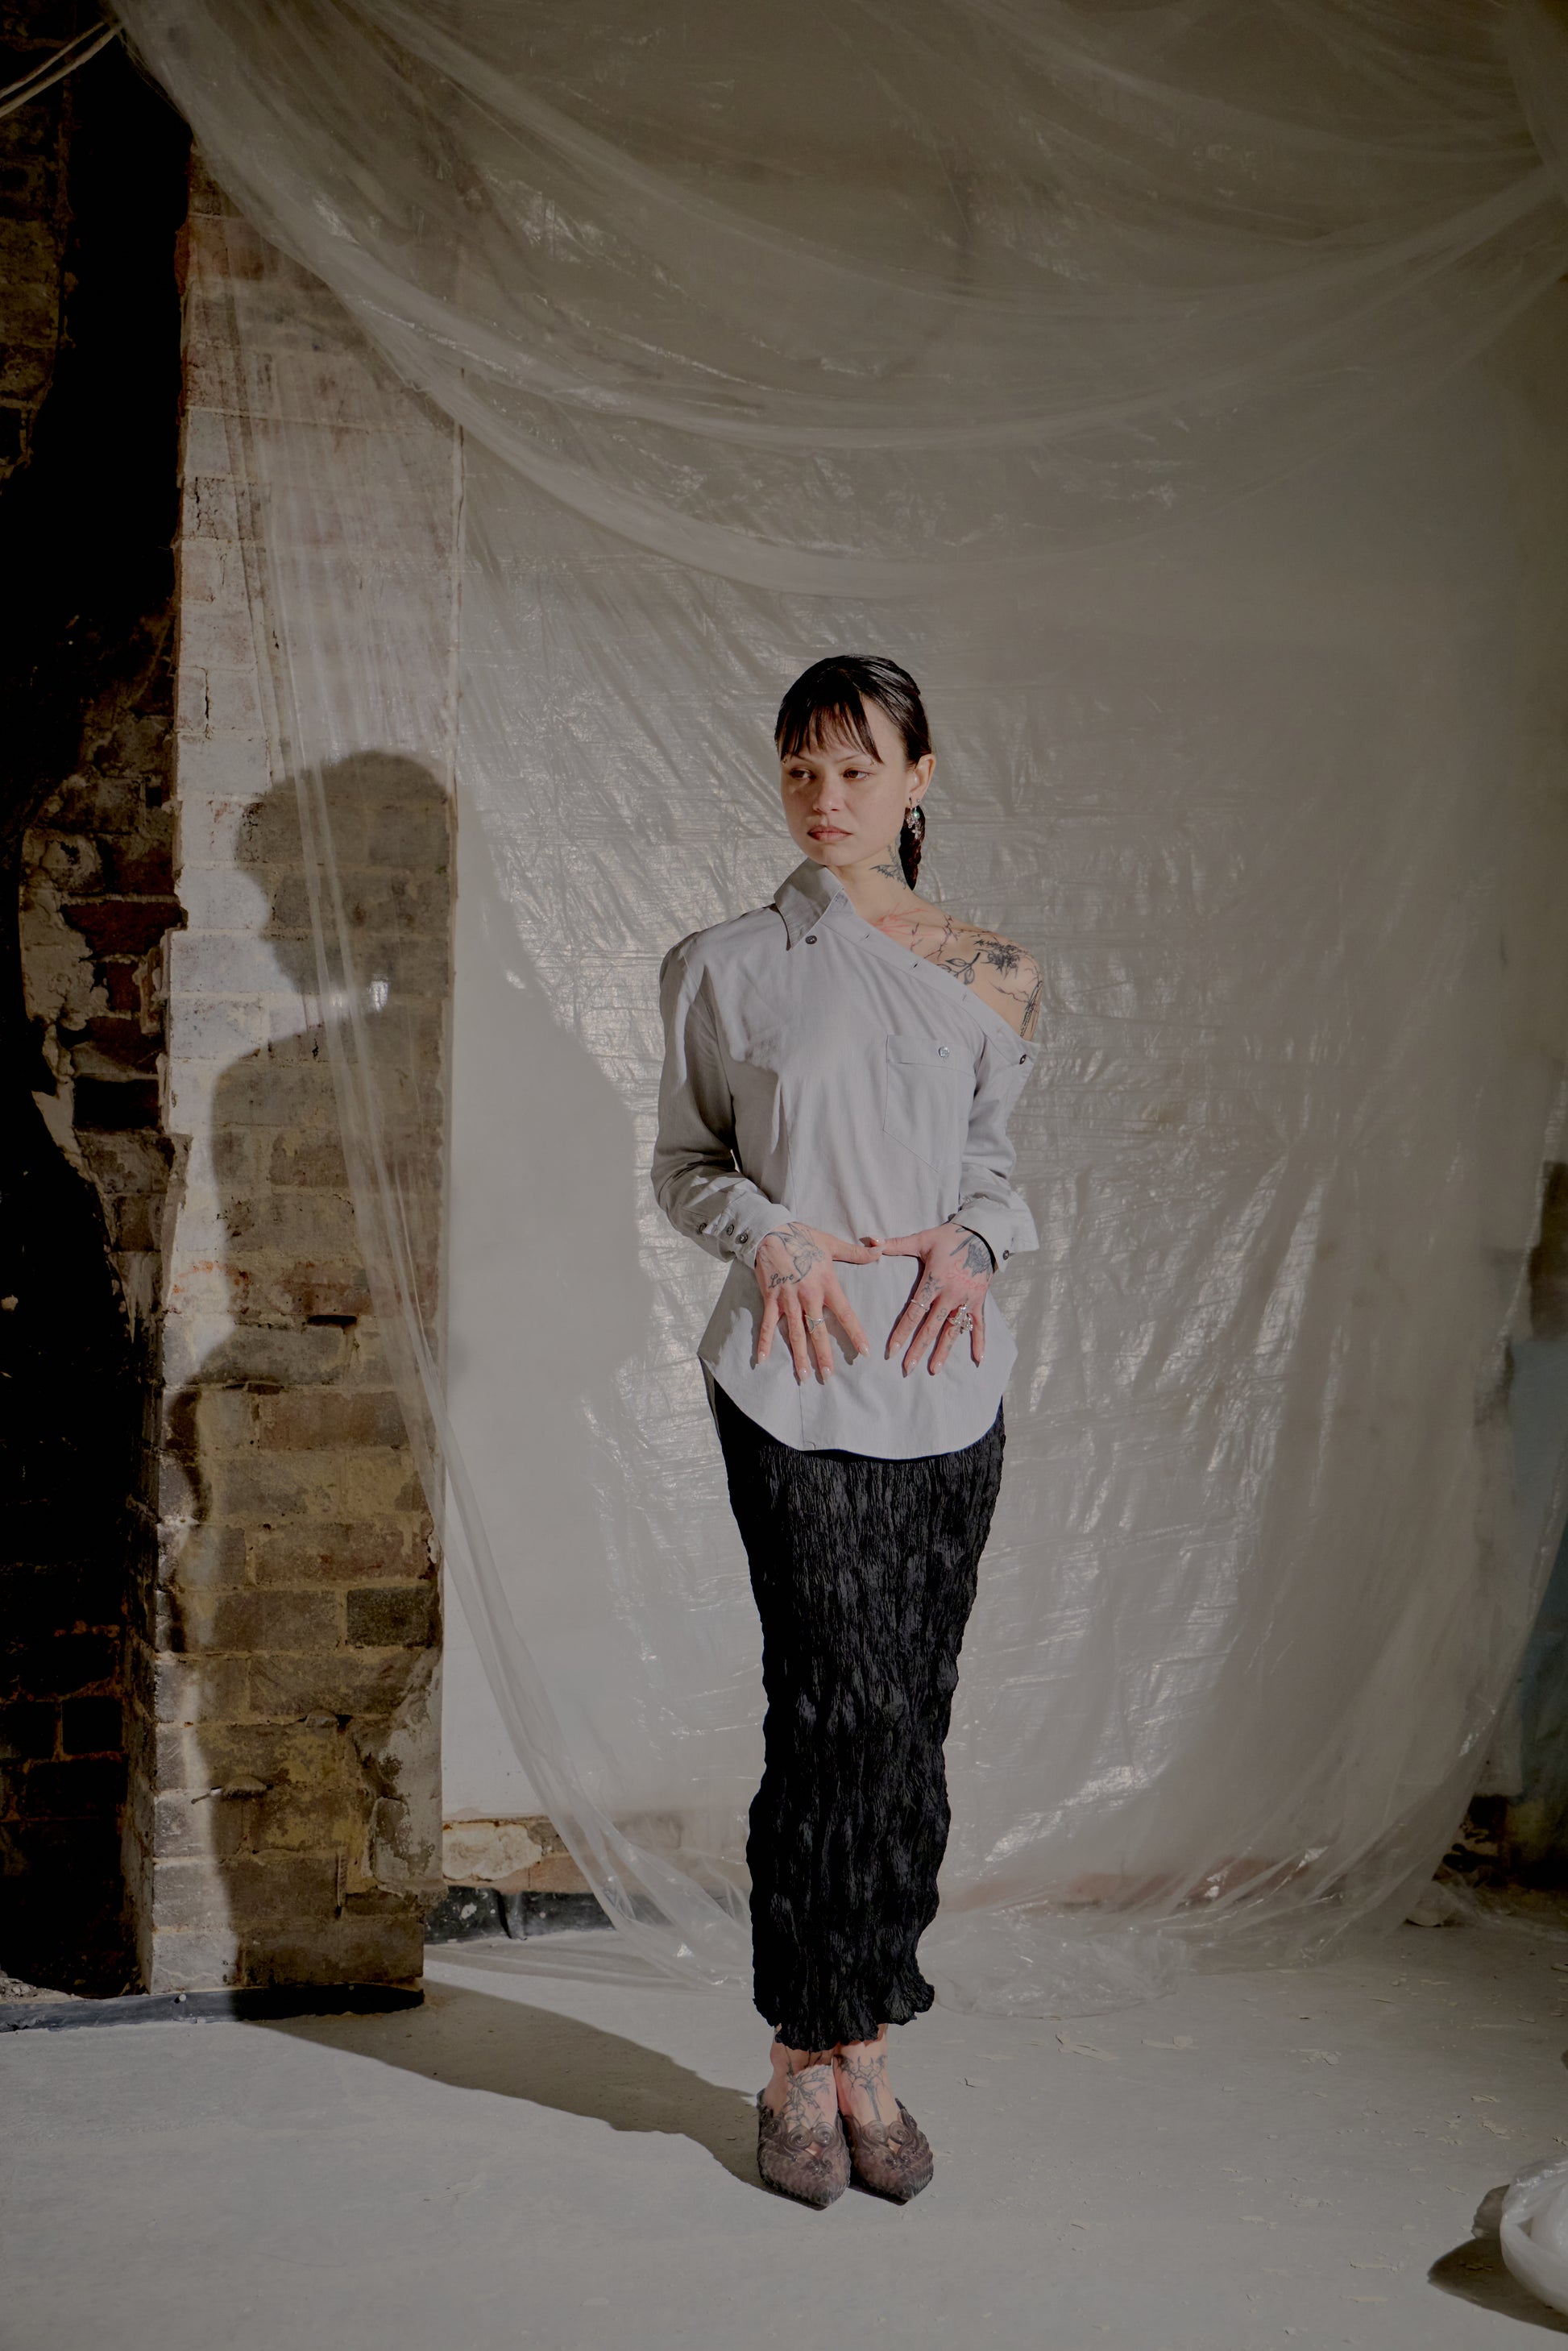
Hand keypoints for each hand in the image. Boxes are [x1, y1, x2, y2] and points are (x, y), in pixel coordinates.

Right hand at [754, 1221, 880, 1383]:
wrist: (771, 1232)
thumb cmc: (803, 1238)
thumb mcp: (832, 1244)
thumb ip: (857, 1252)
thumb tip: (881, 1250)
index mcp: (827, 1284)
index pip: (845, 1314)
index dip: (855, 1333)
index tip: (864, 1352)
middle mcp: (808, 1296)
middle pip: (818, 1331)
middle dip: (823, 1355)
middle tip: (828, 1376)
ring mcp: (788, 1299)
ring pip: (795, 1333)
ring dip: (799, 1356)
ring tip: (804, 1376)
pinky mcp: (771, 1299)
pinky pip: (768, 1325)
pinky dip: (764, 1343)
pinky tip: (762, 1360)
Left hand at [876, 1221, 992, 1375]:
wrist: (983, 1234)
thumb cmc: (949, 1237)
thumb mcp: (922, 1239)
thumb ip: (895, 1244)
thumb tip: (870, 1241)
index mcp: (934, 1281)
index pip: (914, 1312)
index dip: (902, 1332)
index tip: (892, 1350)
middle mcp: (950, 1294)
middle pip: (931, 1327)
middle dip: (919, 1349)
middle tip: (908, 1368)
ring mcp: (966, 1299)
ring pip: (953, 1330)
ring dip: (944, 1351)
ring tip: (934, 1369)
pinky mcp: (979, 1300)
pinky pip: (979, 1324)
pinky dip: (980, 1341)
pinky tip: (977, 1360)